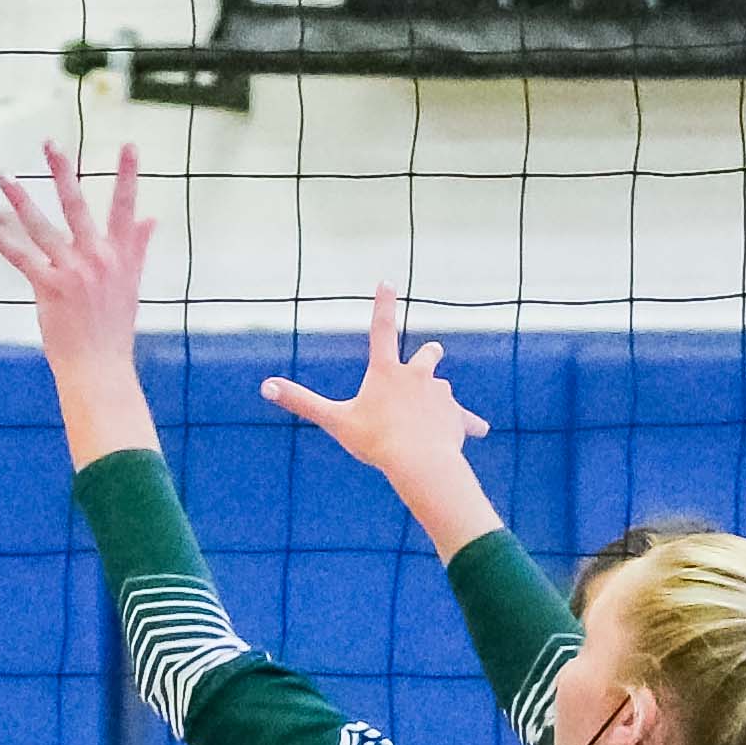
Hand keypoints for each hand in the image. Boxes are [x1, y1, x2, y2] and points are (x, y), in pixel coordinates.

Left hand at [0, 142, 156, 457]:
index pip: (127, 209)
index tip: (129, 145)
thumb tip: (152, 220)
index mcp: (120, 257)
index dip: (129, 176)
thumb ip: (138, 248)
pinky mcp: (50, 288)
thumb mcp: (131, 285)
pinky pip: (21, 256)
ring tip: (3, 176)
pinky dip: (1, 239)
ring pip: (42, 226)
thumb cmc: (114, 329)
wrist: (100, 370)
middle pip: (78, 206)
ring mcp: (74, 272)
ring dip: (20, 200)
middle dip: (63, 172)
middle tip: (50, 143)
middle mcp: (98, 259)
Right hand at [261, 283, 493, 556]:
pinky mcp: (457, 417)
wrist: (419, 463)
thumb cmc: (376, 442)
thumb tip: (265, 386)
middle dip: (429, 354)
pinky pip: (467, 420)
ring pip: (443, 389)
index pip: (381, 330)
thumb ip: (302, 402)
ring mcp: (440, 395)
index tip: (387, 281)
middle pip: (428, 355)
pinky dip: (469, 425)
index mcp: (387, 371)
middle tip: (432, 353)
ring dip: (439, 397)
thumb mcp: (336, 422)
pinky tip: (479, 430)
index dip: (383, 304)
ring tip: (433, 418)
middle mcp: (417, 375)